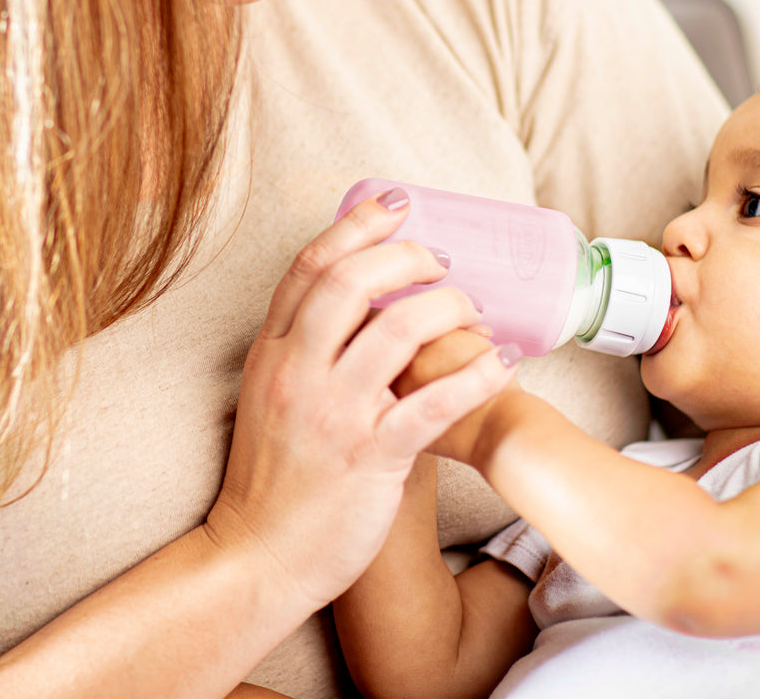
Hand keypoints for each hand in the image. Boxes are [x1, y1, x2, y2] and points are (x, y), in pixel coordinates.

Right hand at [204, 190, 517, 619]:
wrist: (256, 559)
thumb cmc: (273, 477)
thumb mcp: (269, 397)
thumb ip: (306, 349)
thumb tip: (365, 308)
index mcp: (272, 353)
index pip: (310, 268)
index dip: (356, 225)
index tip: (396, 201)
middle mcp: (297, 373)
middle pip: (352, 283)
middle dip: (406, 256)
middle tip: (443, 260)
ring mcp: (332, 414)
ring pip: (396, 331)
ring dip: (446, 309)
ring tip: (473, 313)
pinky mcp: (369, 456)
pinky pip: (431, 404)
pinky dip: (474, 377)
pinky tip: (502, 363)